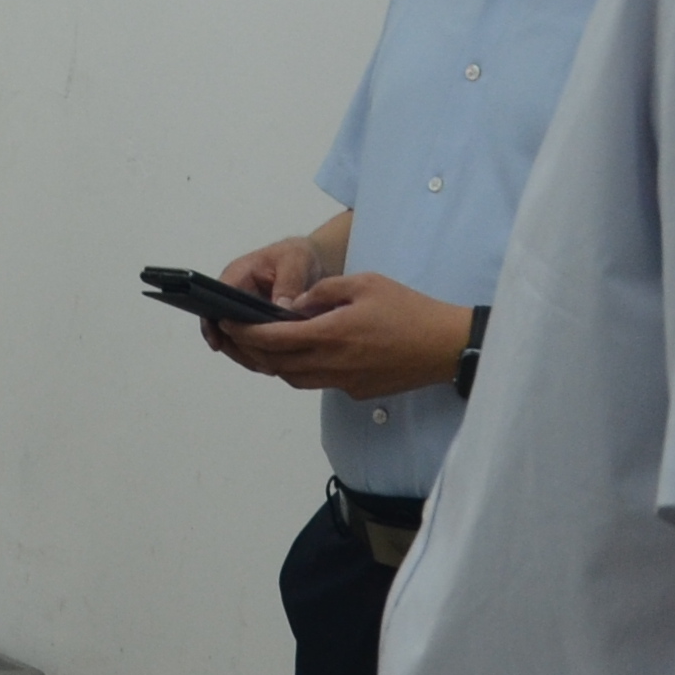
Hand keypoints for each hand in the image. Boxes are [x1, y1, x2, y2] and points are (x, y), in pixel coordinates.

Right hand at [194, 229, 322, 365]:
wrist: (311, 259)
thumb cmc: (298, 256)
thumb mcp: (296, 262)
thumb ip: (289, 283)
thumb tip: (281, 309)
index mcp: (237, 275)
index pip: (213, 300)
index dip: (212, 323)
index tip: (218, 343)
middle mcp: (234, 294)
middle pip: (222, 326)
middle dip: (237, 347)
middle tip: (260, 364)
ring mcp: (243, 310)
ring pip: (235, 338)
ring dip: (248, 355)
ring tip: (271, 368)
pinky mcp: (255, 321)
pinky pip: (250, 341)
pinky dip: (260, 354)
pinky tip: (275, 364)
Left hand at [218, 271, 471, 397]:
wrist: (447, 345)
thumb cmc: (409, 309)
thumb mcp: (364, 283)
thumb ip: (322, 291)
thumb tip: (294, 303)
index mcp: (330, 334)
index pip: (273, 338)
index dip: (245, 333)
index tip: (227, 323)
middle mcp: (332, 363)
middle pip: (276, 364)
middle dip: (251, 350)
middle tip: (237, 334)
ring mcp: (345, 381)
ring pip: (294, 378)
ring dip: (276, 363)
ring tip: (266, 344)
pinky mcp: (357, 391)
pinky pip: (319, 382)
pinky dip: (304, 369)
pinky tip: (307, 352)